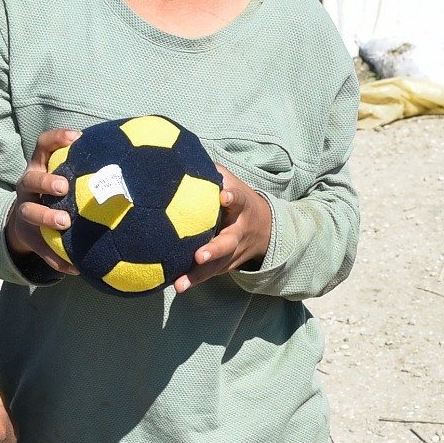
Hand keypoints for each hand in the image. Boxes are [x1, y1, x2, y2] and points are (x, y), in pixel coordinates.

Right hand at [4, 127, 80, 275]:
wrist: (28, 224)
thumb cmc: (58, 193)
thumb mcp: (65, 175)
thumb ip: (87, 169)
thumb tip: (134, 160)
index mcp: (40, 167)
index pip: (43, 146)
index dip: (57, 139)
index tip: (76, 137)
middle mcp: (28, 186)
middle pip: (31, 179)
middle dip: (46, 181)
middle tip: (64, 186)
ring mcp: (25, 210)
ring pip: (29, 212)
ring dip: (47, 217)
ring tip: (65, 222)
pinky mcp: (28, 237)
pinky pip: (42, 248)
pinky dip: (57, 258)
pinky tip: (76, 268)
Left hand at [174, 167, 273, 291]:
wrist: (266, 229)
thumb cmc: (238, 200)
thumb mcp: (231, 183)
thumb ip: (211, 172)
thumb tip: (181, 156)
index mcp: (241, 206)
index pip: (238, 198)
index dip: (231, 196)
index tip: (223, 196)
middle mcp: (238, 232)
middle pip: (227, 242)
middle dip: (214, 250)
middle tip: (199, 255)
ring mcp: (233, 252)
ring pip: (217, 265)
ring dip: (198, 275)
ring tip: (180, 284)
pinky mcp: (225, 265)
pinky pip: (208, 274)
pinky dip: (194, 280)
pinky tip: (177, 286)